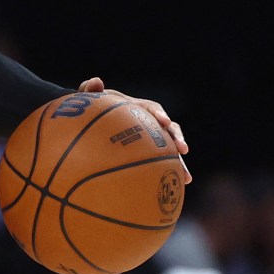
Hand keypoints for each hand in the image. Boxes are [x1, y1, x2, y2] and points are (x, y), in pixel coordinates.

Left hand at [77, 76, 191, 183]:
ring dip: (179, 162)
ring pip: (169, 150)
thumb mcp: (87, 99)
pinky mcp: (146, 154)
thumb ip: (89, 90)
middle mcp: (148, 122)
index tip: (163, 121)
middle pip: (168, 129)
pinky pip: (158, 165)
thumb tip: (95, 81)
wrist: (90, 124)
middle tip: (183, 149)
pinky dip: (165, 176)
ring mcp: (149, 139)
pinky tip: (172, 192)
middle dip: (177, 138)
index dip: (159, 114)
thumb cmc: (91, 110)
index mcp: (136, 108)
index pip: (151, 108)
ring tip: (186, 178)